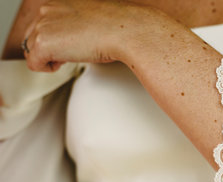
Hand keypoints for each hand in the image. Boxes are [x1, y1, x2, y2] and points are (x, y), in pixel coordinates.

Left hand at [22, 0, 158, 71]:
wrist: (126, 30)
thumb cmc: (119, 28)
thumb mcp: (95, 21)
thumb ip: (78, 26)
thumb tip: (77, 41)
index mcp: (59, 2)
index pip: (43, 24)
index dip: (56, 39)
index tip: (72, 45)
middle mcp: (47, 10)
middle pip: (32, 36)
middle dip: (50, 49)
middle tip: (73, 53)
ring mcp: (43, 25)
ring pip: (32, 50)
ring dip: (50, 58)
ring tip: (74, 56)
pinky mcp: (43, 43)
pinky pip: (34, 64)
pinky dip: (49, 69)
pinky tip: (68, 62)